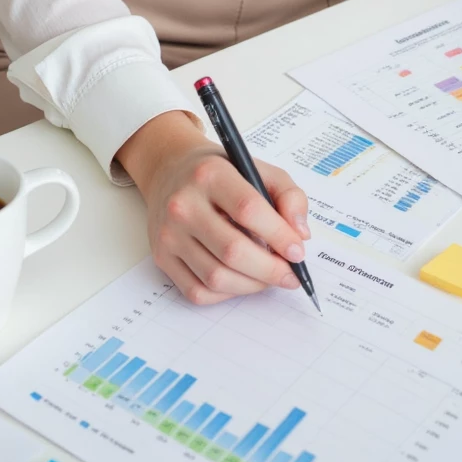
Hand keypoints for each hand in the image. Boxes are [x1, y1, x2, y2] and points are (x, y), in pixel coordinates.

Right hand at [115, 112, 310, 305]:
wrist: (170, 170)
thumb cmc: (220, 172)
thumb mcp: (257, 168)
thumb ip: (288, 195)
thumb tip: (300, 235)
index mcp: (210, 174)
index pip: (248, 209)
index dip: (279, 235)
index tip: (298, 251)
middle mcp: (183, 204)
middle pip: (233, 251)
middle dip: (270, 269)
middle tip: (290, 274)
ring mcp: (169, 234)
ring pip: (216, 277)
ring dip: (252, 285)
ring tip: (268, 277)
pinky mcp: (162, 257)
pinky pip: (198, 291)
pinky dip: (227, 293)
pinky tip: (241, 280)